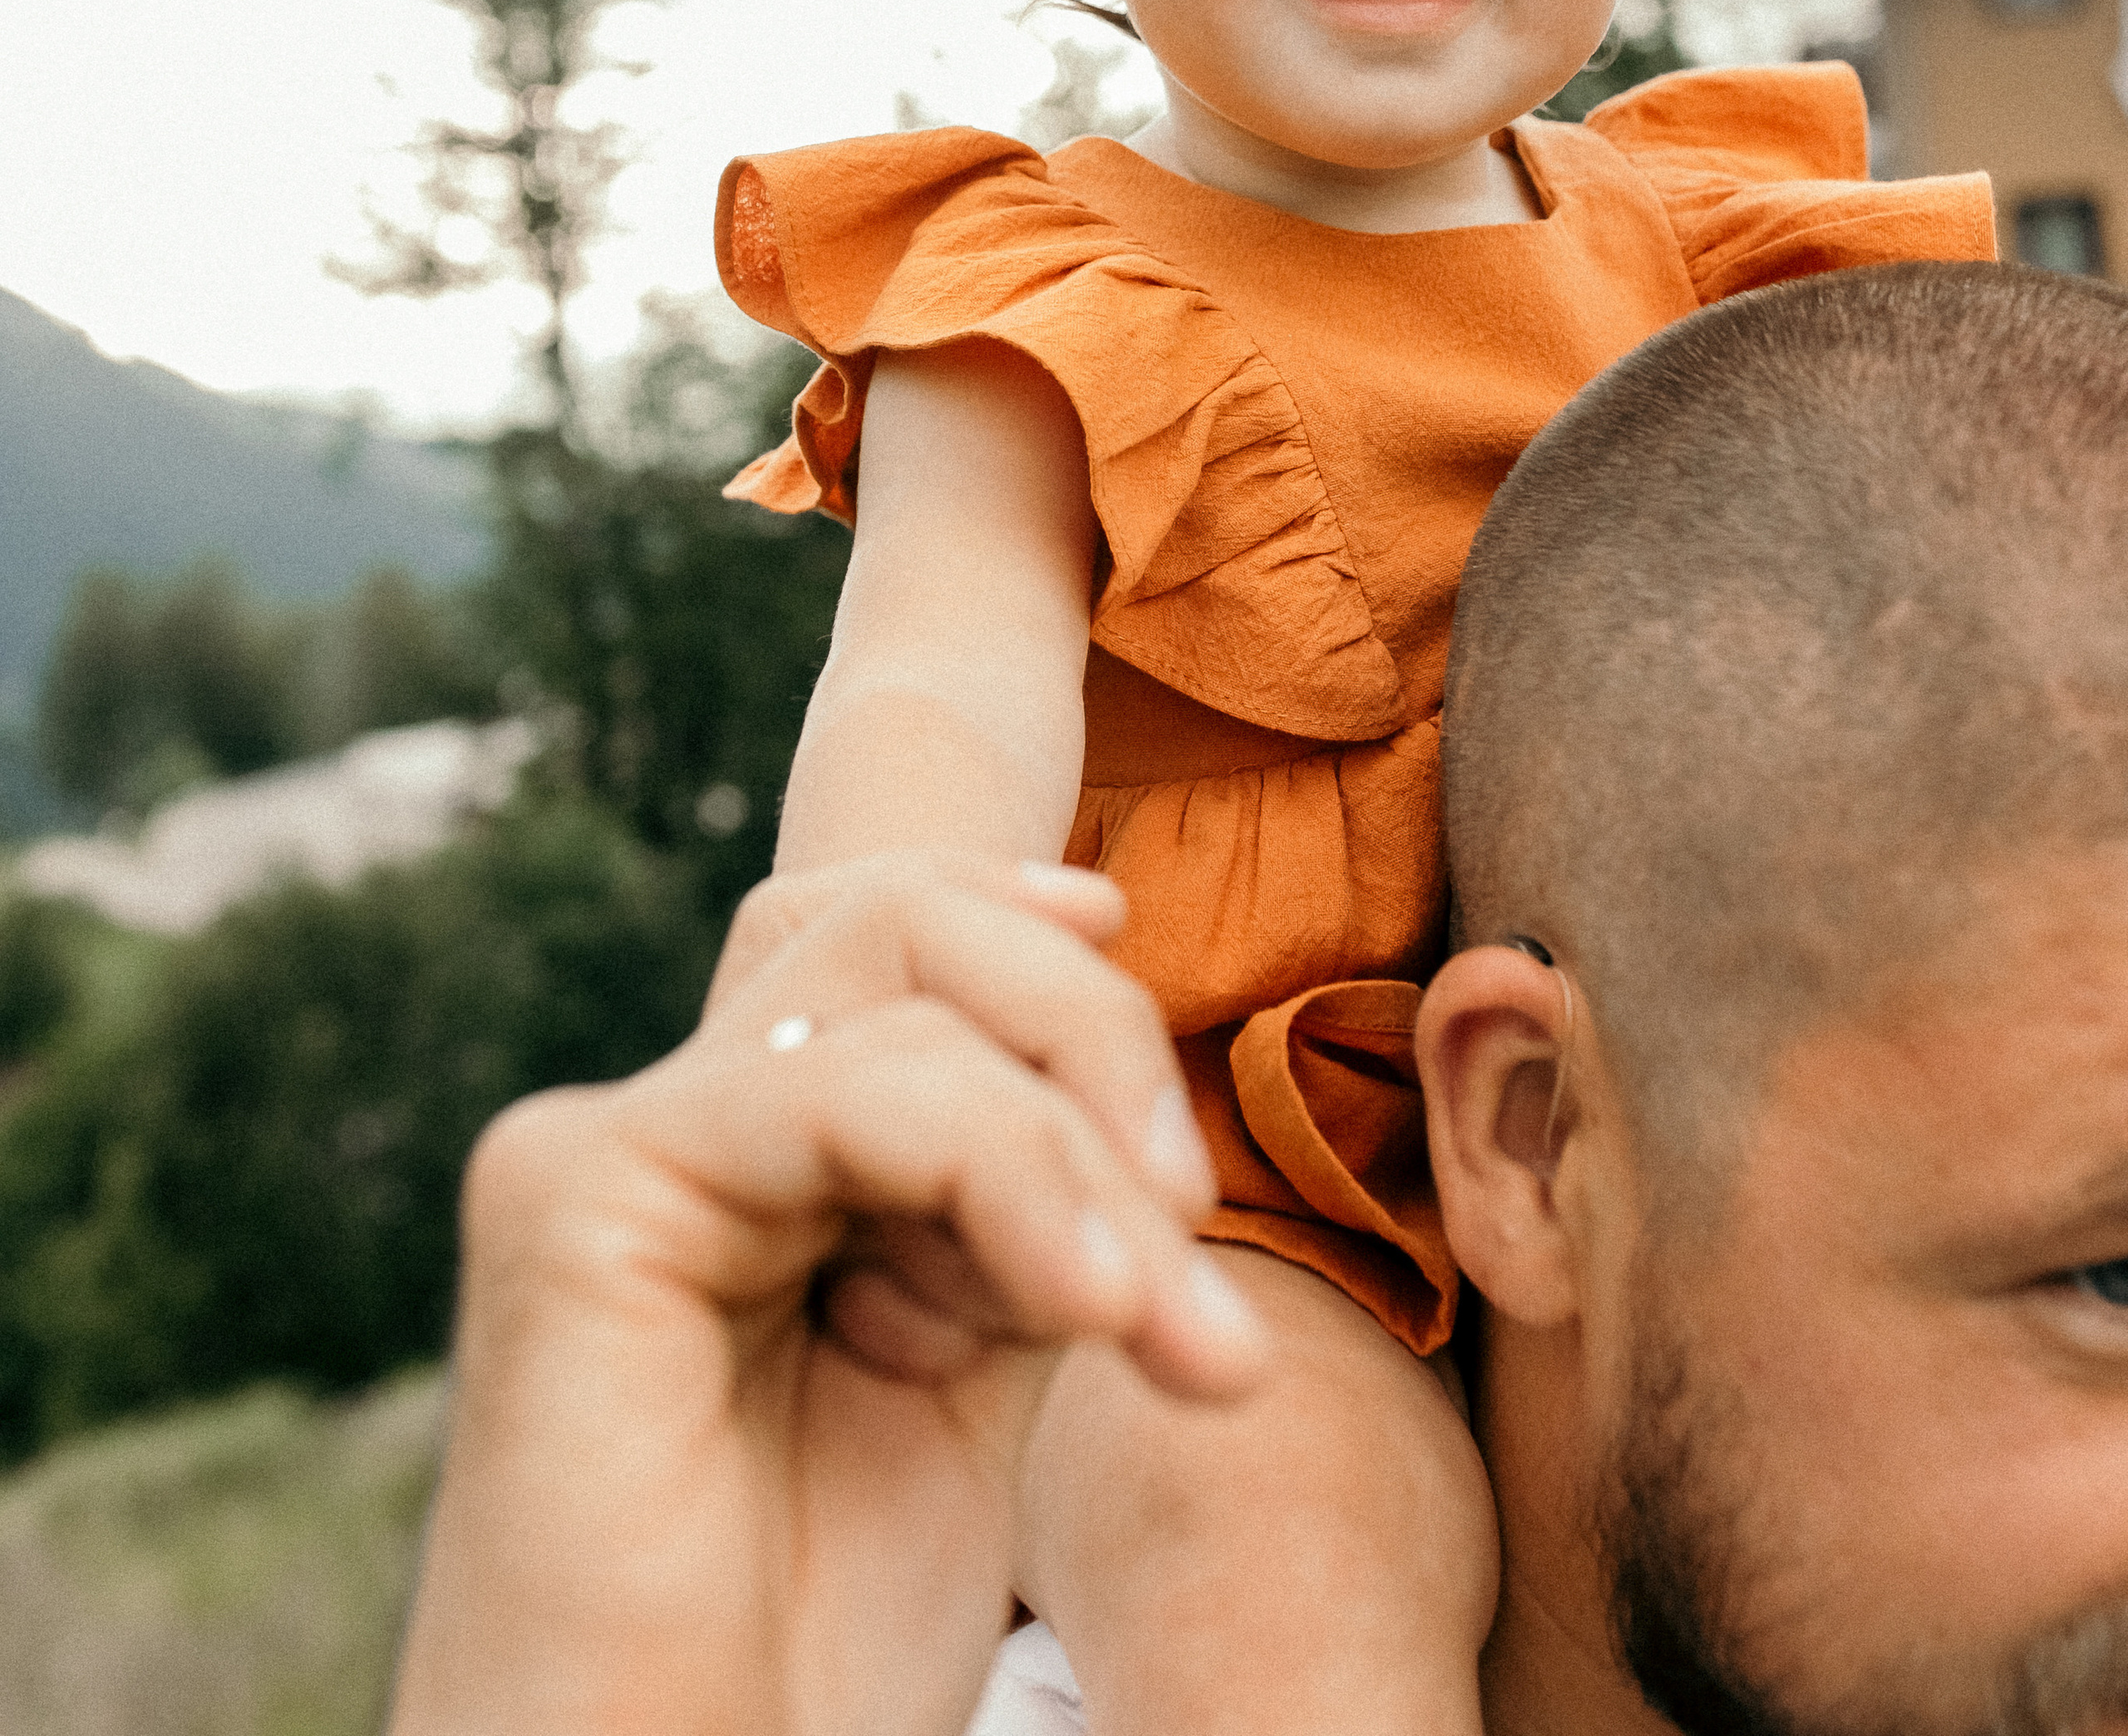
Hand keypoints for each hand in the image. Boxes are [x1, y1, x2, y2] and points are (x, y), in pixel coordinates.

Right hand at [390, 855, 1265, 1735]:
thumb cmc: (812, 1643)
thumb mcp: (966, 1363)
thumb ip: (1021, 1202)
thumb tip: (1129, 1051)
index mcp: (736, 1159)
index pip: (886, 935)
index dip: (1028, 929)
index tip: (1147, 1007)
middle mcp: (659, 1124)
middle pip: (899, 919)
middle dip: (1089, 1031)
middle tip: (1192, 1218)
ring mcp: (603, 1145)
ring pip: (895, 982)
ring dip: (1079, 1144)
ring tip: (1164, 1328)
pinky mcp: (578, 1192)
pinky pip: (846, 1091)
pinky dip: (1006, 1168)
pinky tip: (1088, 1301)